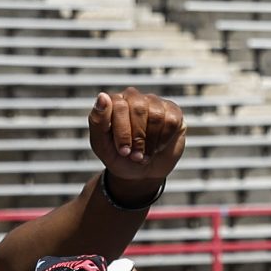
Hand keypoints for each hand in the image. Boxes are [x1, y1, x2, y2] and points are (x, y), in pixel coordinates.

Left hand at [89, 88, 185, 206]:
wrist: (140, 174)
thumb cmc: (118, 156)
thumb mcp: (101, 144)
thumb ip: (97, 120)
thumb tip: (103, 96)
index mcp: (115, 102)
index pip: (118, 105)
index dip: (122, 131)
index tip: (123, 151)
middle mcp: (135, 98)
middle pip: (139, 108)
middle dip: (138, 137)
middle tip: (135, 156)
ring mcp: (155, 103)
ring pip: (156, 115)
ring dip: (151, 141)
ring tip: (145, 154)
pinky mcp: (173, 113)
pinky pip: (171, 121)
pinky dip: (164, 139)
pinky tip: (158, 147)